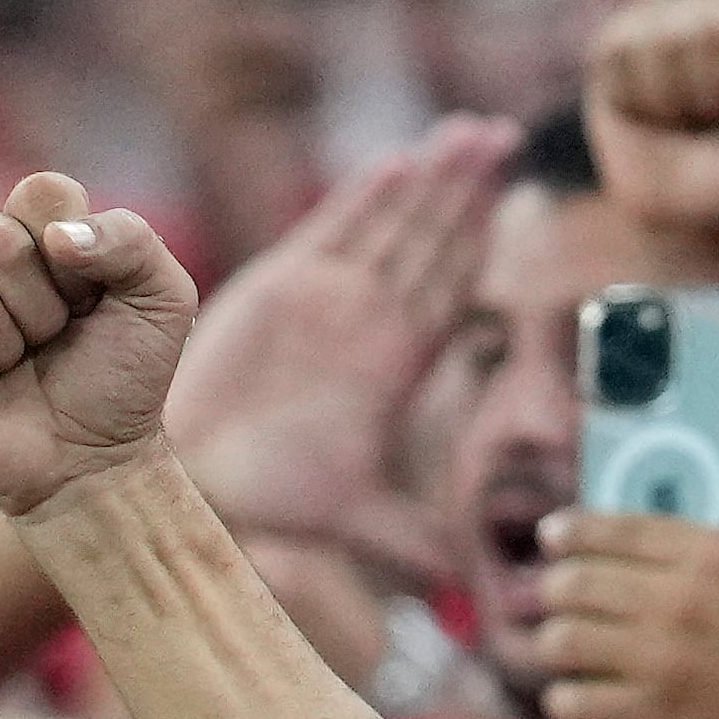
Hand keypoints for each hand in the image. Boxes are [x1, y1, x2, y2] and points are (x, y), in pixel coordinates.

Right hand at [0, 175, 202, 521]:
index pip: (40, 192)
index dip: (74, 254)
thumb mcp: (162, 300)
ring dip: (3, 344)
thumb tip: (54, 238)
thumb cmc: (124, 380)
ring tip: (19, 367)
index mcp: (32, 225)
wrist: (93, 464)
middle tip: (53, 341)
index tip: (91, 299)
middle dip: (40, 306)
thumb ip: (131, 240)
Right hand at [167, 115, 515, 578]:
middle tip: (506, 137)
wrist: (196, 479)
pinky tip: (400, 163)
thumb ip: (414, 540)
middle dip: (467, 191)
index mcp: (397, 364)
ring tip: (469, 133)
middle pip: (431, 242)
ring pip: (391, 225)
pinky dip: (365, 199)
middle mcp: (369, 322)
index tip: (521, 201)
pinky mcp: (281, 285)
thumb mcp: (357, 519)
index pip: (453, 290)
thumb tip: (469, 585)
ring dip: (430, 180)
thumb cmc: (270, 497)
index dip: (484, 244)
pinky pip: (333, 231)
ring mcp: (327, 297)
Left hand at [527, 405, 718, 718]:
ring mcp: (665, 661)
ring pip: (563, 641)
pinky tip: (579, 700)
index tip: (553, 536)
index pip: (615, 529)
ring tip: (566, 650)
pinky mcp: (658, 717)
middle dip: (556, 591)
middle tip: (556, 600)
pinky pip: (576, 703)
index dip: (572, 531)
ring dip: (558, 646)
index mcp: (716, 555)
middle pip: (574, 582)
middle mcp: (681, 602)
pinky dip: (569, 703)